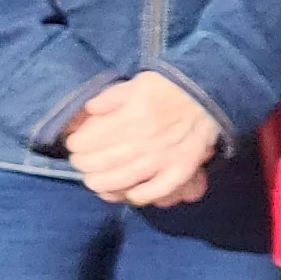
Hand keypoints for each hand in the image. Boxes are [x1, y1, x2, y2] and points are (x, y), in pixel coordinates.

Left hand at [64, 72, 221, 206]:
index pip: (92, 139)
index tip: (72, 145)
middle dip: (85, 165)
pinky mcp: (182, 167)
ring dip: (105, 184)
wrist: (208, 94)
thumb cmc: (169, 87)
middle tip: (79, 164)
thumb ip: (110, 97)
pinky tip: (130, 195)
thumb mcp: (136, 83)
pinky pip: (160, 188)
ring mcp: (164, 156)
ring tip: (94, 182)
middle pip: (105, 161)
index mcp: (131, 118)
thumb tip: (89, 109)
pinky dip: (143, 196)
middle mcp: (145, 140)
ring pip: (127, 178)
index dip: (77, 145)